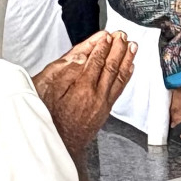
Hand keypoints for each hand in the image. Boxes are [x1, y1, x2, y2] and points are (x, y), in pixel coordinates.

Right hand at [32, 30, 136, 157]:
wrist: (60, 145)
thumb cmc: (50, 120)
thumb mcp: (48, 92)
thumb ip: (64, 73)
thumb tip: (79, 57)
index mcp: (82, 88)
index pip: (96, 61)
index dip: (102, 46)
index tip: (106, 36)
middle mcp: (96, 95)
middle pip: (111, 66)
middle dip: (118, 48)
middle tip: (123, 35)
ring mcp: (103, 103)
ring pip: (119, 76)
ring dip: (126, 59)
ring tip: (132, 47)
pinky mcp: (105, 110)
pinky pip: (119, 89)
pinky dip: (126, 76)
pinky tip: (129, 68)